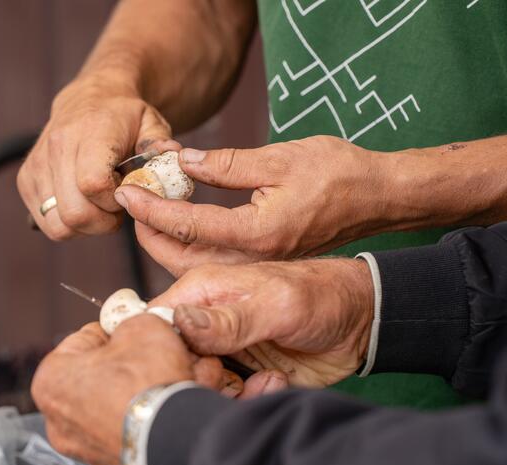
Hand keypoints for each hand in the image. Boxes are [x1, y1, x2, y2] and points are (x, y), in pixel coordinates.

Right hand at [17, 75, 179, 239]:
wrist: (91, 98)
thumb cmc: (126, 116)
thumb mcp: (152, 122)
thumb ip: (161, 144)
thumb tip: (173, 158)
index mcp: (90, 131)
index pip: (92, 185)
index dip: (114, 201)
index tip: (127, 191)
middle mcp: (57, 147)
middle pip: (74, 214)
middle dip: (103, 221)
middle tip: (117, 205)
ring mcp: (37, 165)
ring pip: (57, 225)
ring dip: (85, 226)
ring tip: (99, 204)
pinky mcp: (26, 180)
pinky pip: (45, 222)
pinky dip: (67, 223)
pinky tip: (83, 202)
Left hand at [31, 316, 286, 464]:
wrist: (175, 433)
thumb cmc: (148, 383)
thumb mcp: (142, 325)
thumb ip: (132, 321)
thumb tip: (137, 326)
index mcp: (52, 379)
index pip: (85, 338)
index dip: (117, 328)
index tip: (134, 326)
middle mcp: (61, 417)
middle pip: (107, 372)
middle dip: (139, 359)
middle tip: (161, 348)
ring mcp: (86, 443)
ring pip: (125, 399)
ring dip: (154, 382)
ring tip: (182, 368)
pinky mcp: (114, 457)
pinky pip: (138, 422)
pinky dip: (159, 408)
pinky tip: (184, 393)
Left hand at [113, 135, 393, 275]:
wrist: (380, 197)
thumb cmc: (339, 173)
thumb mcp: (280, 158)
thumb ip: (227, 164)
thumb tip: (184, 163)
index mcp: (259, 232)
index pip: (189, 225)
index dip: (152, 209)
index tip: (126, 192)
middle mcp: (256, 257)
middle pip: (184, 258)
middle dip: (150, 234)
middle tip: (130, 204)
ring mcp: (261, 264)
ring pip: (198, 264)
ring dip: (168, 242)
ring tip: (147, 213)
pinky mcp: (265, 261)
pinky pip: (216, 261)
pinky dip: (191, 245)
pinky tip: (181, 224)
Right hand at [148, 258, 373, 387]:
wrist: (360, 322)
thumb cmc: (320, 296)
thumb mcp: (276, 304)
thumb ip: (229, 318)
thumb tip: (179, 322)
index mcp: (201, 291)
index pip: (155, 322)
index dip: (162, 347)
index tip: (191, 363)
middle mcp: (205, 321)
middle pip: (173, 359)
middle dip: (197, 377)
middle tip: (228, 377)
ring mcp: (222, 348)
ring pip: (198, 383)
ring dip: (226, 392)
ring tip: (263, 380)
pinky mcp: (240, 372)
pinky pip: (227, 396)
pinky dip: (249, 399)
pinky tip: (274, 383)